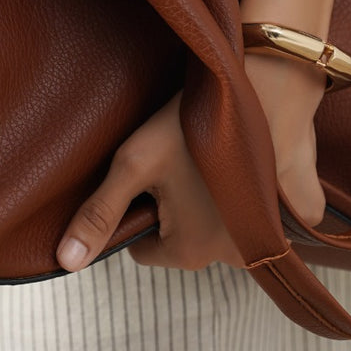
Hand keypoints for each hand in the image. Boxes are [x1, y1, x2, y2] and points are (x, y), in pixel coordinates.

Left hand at [54, 51, 327, 273]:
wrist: (268, 88)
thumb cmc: (196, 124)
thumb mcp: (135, 163)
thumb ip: (99, 213)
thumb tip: (66, 262)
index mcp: (189, 253)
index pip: (142, 246)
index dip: (137, 209)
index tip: (149, 175)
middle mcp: (229, 256)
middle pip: (179, 237)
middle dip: (174, 206)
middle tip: (178, 161)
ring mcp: (260, 239)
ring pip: (211, 224)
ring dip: (207, 200)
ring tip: (205, 159)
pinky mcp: (284, 217)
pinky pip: (249, 216)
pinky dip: (242, 196)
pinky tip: (237, 164)